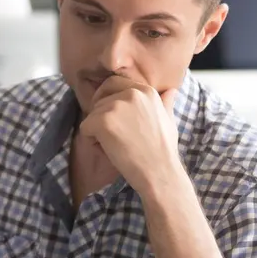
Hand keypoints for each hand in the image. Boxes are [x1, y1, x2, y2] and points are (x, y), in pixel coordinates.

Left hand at [78, 76, 182, 193]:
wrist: (161, 174)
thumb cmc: (164, 151)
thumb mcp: (169, 121)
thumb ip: (165, 103)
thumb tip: (171, 90)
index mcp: (146, 90)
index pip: (114, 83)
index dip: (108, 99)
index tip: (113, 117)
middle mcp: (131, 93)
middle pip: (100, 97)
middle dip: (99, 113)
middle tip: (110, 132)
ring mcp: (116, 106)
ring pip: (92, 113)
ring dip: (97, 130)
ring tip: (115, 145)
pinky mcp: (103, 121)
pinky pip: (85, 127)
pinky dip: (92, 140)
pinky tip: (108, 150)